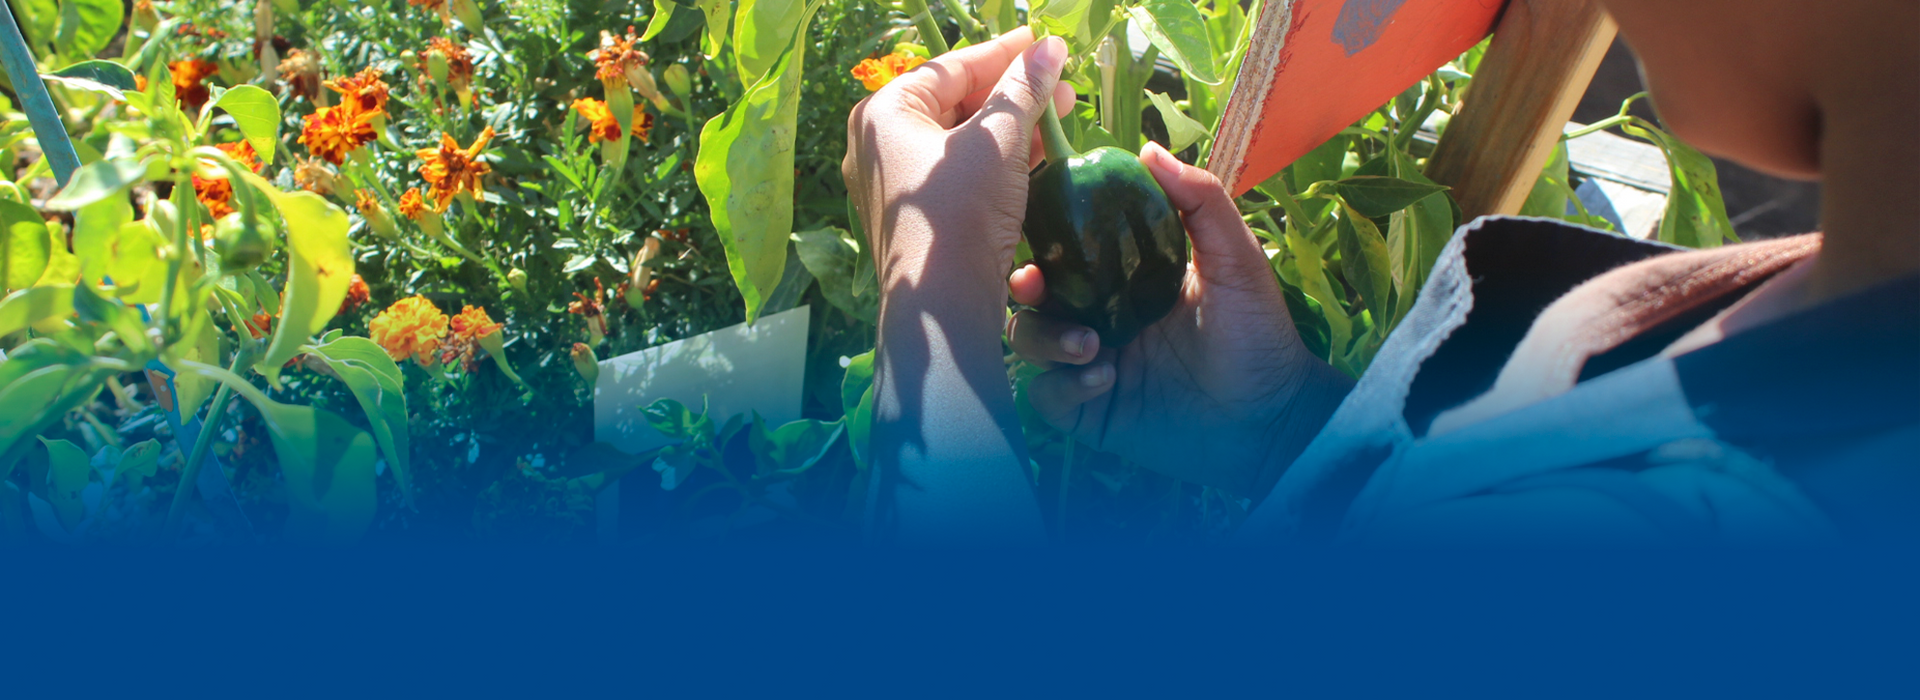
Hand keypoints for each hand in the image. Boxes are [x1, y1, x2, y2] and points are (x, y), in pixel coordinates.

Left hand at [842, 26, 1075, 292]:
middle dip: (1013, 94)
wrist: (942, 305)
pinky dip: (997, 162)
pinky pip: (959, 175)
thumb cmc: (961, 211)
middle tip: (1063, 86)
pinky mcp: (917, 219)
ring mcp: (895, 185)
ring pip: (961, 142)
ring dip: (1012, 128)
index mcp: (884, 114)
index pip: (951, 67)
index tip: (1043, 44)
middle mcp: (879, 145)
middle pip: (955, 103)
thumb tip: (1050, 47)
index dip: (1004, 53)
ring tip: (1061, 117)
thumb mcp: (999, 141)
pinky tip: (1039, 156)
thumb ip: (1025, 89)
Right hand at [1007, 142, 1352, 496]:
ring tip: (1091, 346)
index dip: (1044, 235)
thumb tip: (1149, 149)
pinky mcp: (1088, 411)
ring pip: (1030, 341)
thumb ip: (1201, 202)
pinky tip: (1103, 381)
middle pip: (1034, 294)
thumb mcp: (1235, 259)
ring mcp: (1089, 364)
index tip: (1037, 224)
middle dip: (1026, 288)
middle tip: (1034, 286)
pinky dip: (1064, 385)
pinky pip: (1046, 394)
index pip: (1068, 248)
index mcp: (1125, 277)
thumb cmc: (1258, 334)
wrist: (1269, 418)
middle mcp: (1099, 316)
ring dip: (1047, 338)